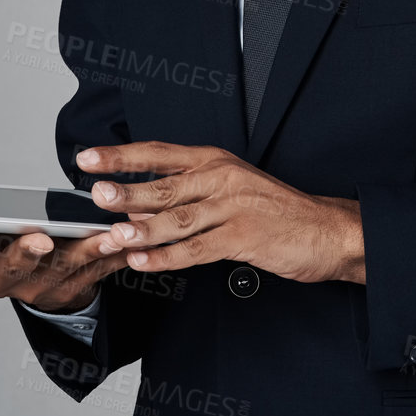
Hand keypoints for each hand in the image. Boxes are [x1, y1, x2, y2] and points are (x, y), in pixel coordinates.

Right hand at [0, 210, 130, 311]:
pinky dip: (115, 254)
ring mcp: (50, 286)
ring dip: (86, 250)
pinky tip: (125, 234)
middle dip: (25, 253)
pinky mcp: (86, 283)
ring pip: (68, 268)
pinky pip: (103, 269)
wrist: (45, 288)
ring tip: (100, 230)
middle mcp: (11, 281)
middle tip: (35, 236)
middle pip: (16, 268)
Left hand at [78, 142, 364, 283]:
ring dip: (141, 229)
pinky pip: (197, 250)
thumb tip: (135, 208)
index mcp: (215, 161)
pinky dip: (167, 258)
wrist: (326, 230)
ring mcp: (233, 208)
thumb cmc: (275, 209)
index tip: (89, 158)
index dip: (121, 156)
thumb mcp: (231, 188)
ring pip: (177, 218)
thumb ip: (187, 196)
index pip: (158, 153)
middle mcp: (222, 179)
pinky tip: (144, 262)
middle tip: (96, 195)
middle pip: (164, 185)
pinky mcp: (244, 237)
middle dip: (126, 191)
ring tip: (113, 235)